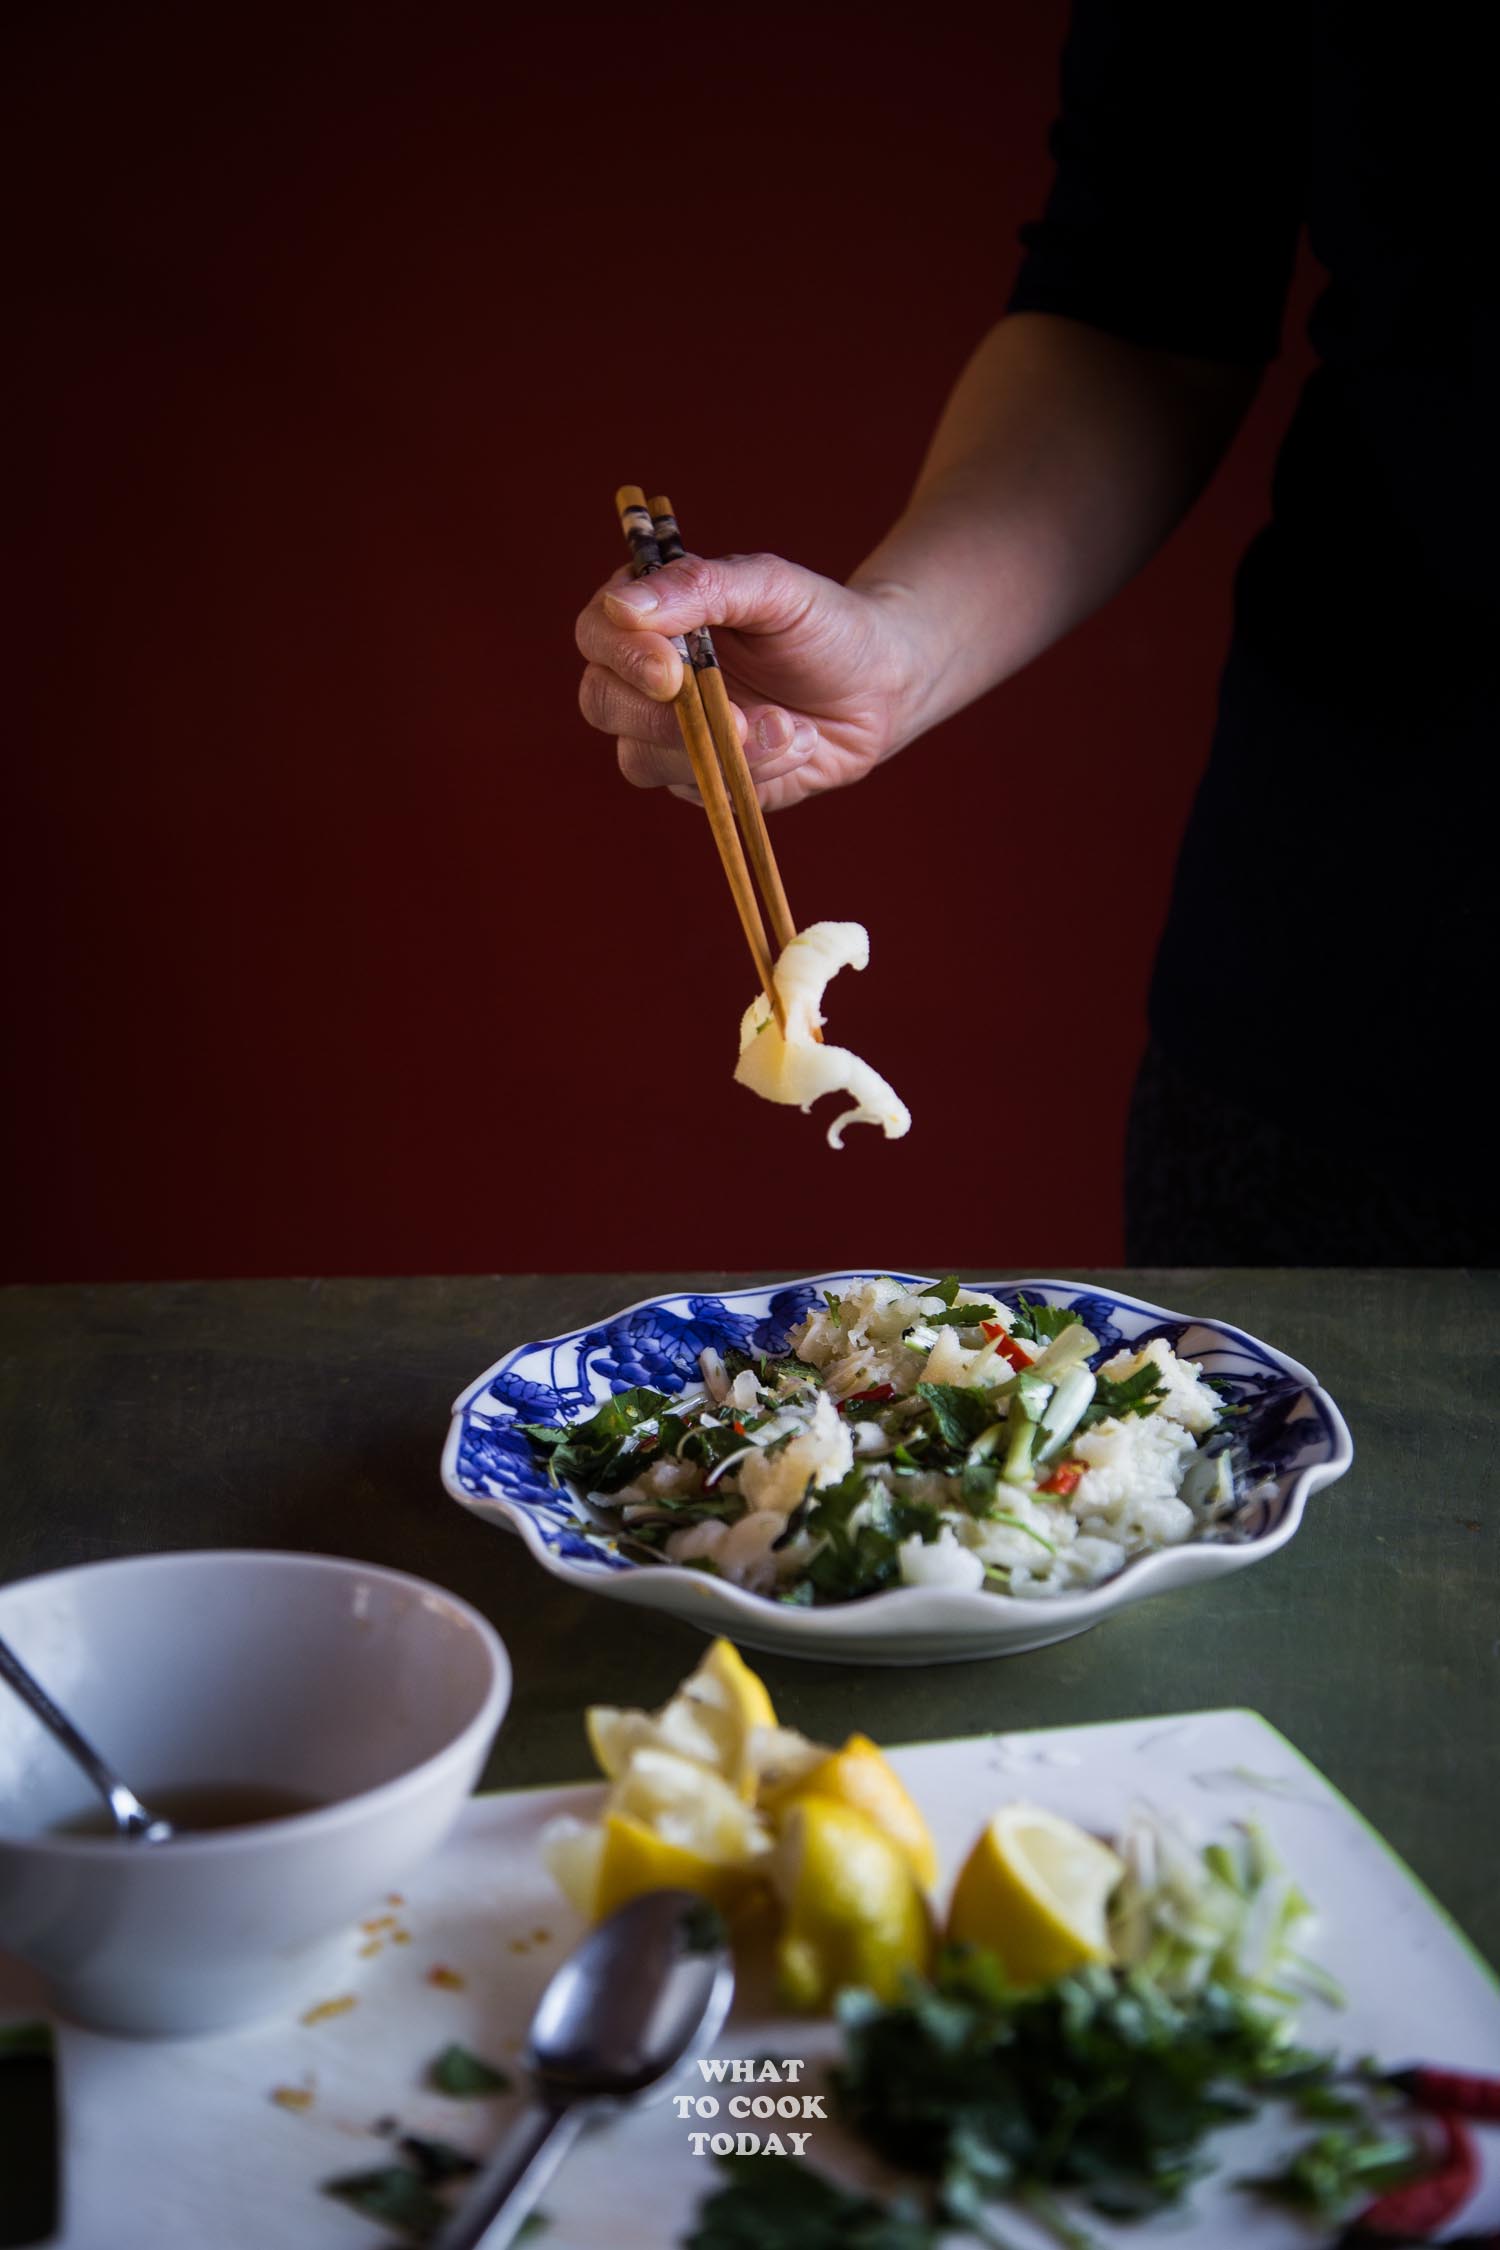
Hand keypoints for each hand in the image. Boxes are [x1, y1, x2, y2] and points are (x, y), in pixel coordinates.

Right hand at [574, 552, 917, 810]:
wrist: (880, 687)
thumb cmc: (822, 625)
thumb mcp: (773, 587)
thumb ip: (701, 585)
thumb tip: (623, 605)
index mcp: (652, 618)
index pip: (597, 634)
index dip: (622, 654)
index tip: (670, 667)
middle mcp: (645, 678)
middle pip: (601, 702)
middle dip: (660, 717)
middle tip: (732, 717)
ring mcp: (668, 736)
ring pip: (642, 758)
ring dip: (719, 748)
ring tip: (789, 725)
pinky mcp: (702, 782)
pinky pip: (701, 790)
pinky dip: (753, 771)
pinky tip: (800, 741)